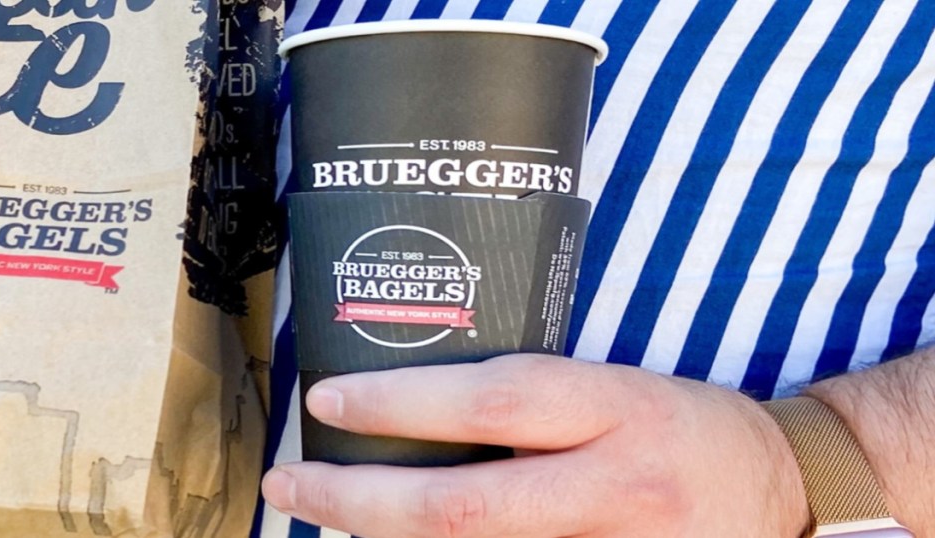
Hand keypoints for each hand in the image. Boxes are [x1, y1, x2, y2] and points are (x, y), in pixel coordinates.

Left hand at [262, 354, 809, 536]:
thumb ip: (531, 399)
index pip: (492, 403)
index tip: (328, 399)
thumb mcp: (616, 385)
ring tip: (324, 514)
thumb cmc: (684, 423)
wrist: (779, 491)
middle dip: (358, 499)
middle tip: (291, 483)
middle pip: (463, 506)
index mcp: (616, 408)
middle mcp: (613, 488)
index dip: (401, 404)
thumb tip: (420, 407)